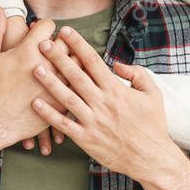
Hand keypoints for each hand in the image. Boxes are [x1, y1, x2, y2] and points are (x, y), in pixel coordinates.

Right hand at [0, 6, 64, 148]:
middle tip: (57, 46)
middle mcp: (46, 66)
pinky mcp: (61, 102)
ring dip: (73, 61)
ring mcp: (56, 85)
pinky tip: (72, 81)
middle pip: (66, 43)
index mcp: (27, 51)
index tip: (42, 32)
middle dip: (62, 42)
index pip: (48, 25)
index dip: (44, 27)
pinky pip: (78, 86)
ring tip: (67, 62)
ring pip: (77, 64)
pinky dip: (77, 82)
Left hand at [29, 25, 180, 182]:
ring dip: (50, 82)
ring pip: (67, 98)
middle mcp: (102, 103)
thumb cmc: (153, 124)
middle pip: (75, 75)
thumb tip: (117, 64)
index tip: (65, 32)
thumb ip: (137, 74)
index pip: (93, 61)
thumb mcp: (153, 94)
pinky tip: (36, 103)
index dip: (78, 44)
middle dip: (58, 57)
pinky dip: (49, 114)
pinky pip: (64, 124)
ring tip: (35, 68)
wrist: (151, 158)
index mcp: (116, 90)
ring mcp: (93, 121)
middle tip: (43, 44)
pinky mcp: (86, 139)